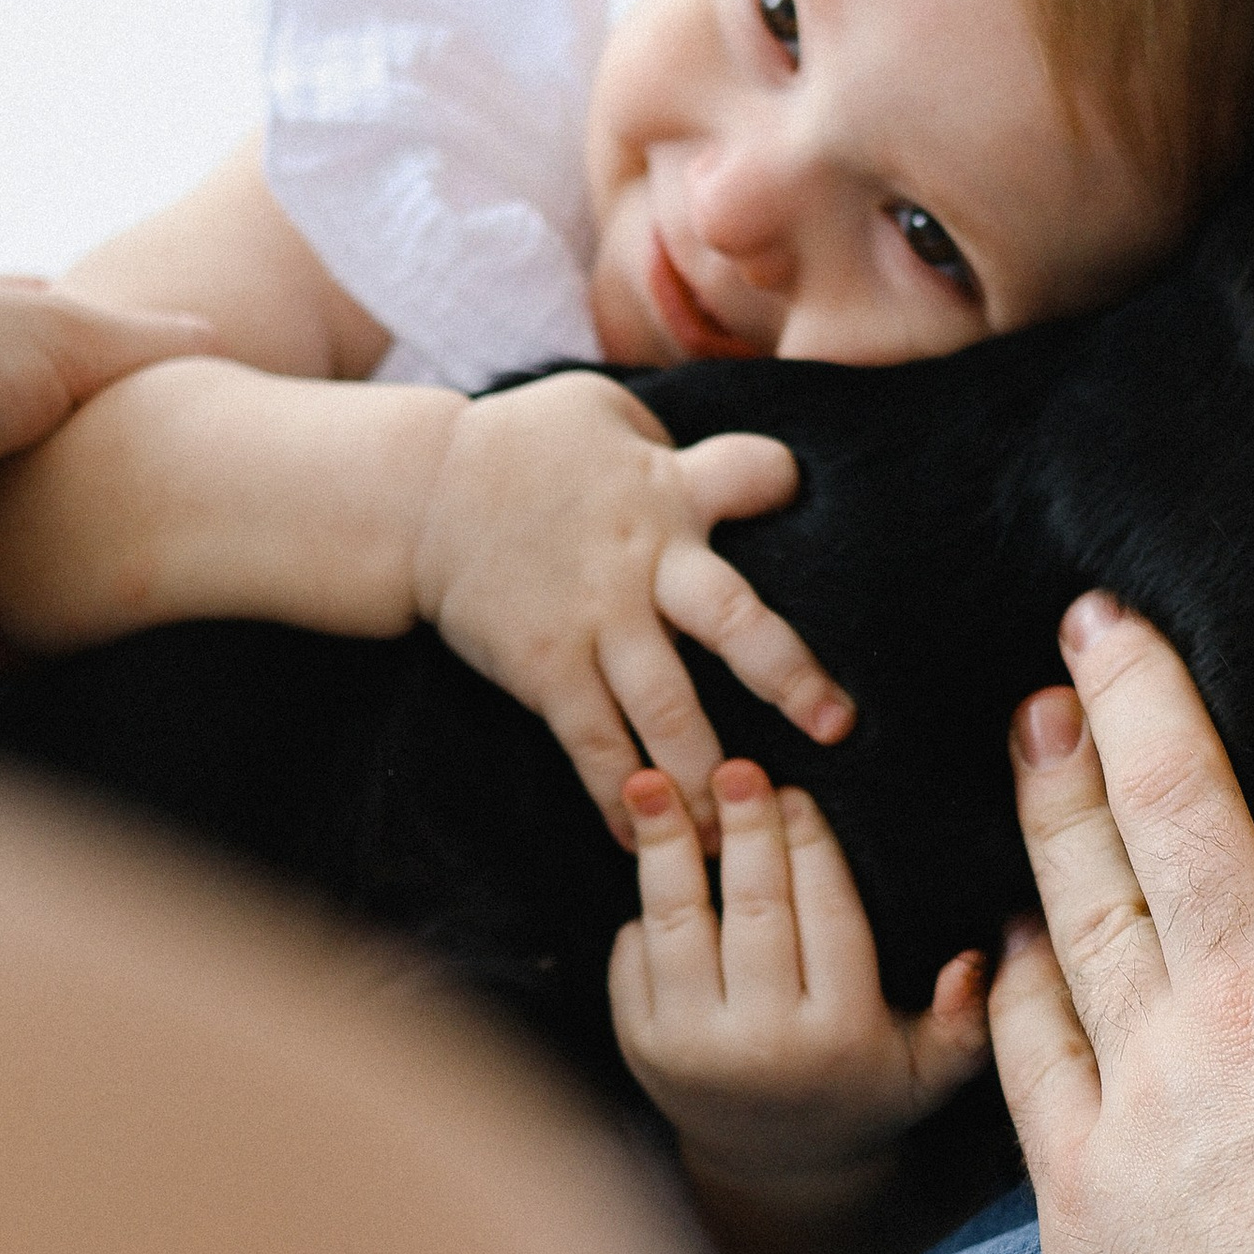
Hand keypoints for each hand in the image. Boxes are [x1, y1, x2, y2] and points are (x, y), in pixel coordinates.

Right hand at [409, 371, 851, 842]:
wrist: (416, 495)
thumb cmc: (520, 445)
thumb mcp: (602, 413)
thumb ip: (672, 446)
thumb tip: (740, 467)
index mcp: (668, 490)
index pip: (751, 474)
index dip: (777, 484)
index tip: (796, 497)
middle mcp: (644, 561)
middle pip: (731, 620)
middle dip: (788, 675)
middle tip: (836, 727)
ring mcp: (594, 621)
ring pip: (666, 707)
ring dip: (707, 771)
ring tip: (742, 832)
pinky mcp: (546, 669)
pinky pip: (592, 743)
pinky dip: (619, 795)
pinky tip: (641, 841)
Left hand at [608, 760, 986, 1253]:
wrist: (775, 1165)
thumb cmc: (864, 1092)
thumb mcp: (931, 1071)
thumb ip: (965, 1019)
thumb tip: (980, 957)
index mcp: (840, 1039)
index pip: (829, 919)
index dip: (811, 848)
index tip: (799, 793)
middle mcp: (763, 1047)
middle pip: (754, 911)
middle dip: (744, 831)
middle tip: (735, 769)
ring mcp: (691, 1050)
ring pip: (677, 925)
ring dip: (665, 848)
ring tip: (652, 786)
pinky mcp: (639, 1049)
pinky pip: (634, 958)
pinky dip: (640, 905)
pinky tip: (648, 857)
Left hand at [988, 596, 1253, 1253]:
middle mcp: (1248, 988)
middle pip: (1169, 792)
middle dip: (1129, 689)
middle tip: (1090, 627)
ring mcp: (1145, 1078)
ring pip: (1076, 897)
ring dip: (1051, 798)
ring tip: (1032, 731)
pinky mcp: (1073, 1176)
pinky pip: (1022, 1040)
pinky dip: (1007, 971)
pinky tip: (1001, 930)